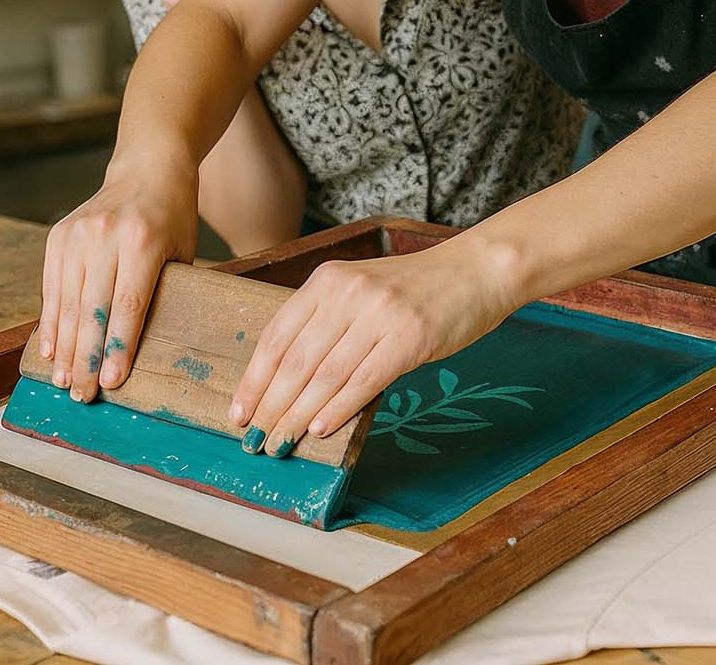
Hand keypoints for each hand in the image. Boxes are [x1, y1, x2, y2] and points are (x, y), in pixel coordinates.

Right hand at [40, 160, 198, 402]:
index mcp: (142, 240)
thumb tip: (141, 350)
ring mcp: (77, 233)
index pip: (128, 303)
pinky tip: (50, 350)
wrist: (147, 169)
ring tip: (62, 381)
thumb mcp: (182, 252)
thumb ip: (162, 293)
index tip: (112, 382)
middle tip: (82, 395)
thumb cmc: (173, 218)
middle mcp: (105, 235)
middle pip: (92, 308)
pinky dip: (50, 322)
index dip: (118, 346)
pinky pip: (51, 286)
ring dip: (63, 347)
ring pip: (67, 302)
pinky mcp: (59, 235)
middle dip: (86, 357)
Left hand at [227, 243, 522, 456]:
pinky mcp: (410, 338)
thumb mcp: (362, 290)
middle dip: (271, 407)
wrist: (477, 272)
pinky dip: (338, 410)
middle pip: (296, 361)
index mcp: (328, 280)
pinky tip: (320, 430)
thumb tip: (289, 384)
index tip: (239, 413)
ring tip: (281, 443)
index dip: (255, 379)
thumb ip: (328, 323)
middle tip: (256, 440)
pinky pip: (364, 381)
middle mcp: (349, 293)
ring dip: (298, 417)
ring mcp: (379, 314)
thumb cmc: (418, 289)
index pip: (277, 336)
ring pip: (325, 376)